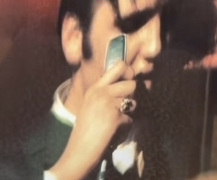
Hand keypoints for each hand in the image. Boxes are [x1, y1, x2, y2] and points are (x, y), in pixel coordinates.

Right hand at [48, 61, 135, 179]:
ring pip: (134, 102)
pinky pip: (131, 119)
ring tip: (122, 120)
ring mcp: (108, 103)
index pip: (120, 66)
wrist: (80, 151)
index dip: (130, 73)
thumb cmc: (86, 131)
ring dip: (133, 112)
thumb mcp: (91, 106)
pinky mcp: (116, 117)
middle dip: (136, 95)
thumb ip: (106, 95)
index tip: (131, 82)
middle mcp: (102, 92)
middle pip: (132, 84)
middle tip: (132, 105)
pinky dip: (127, 127)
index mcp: (96, 87)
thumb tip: (131, 88)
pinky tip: (116, 132)